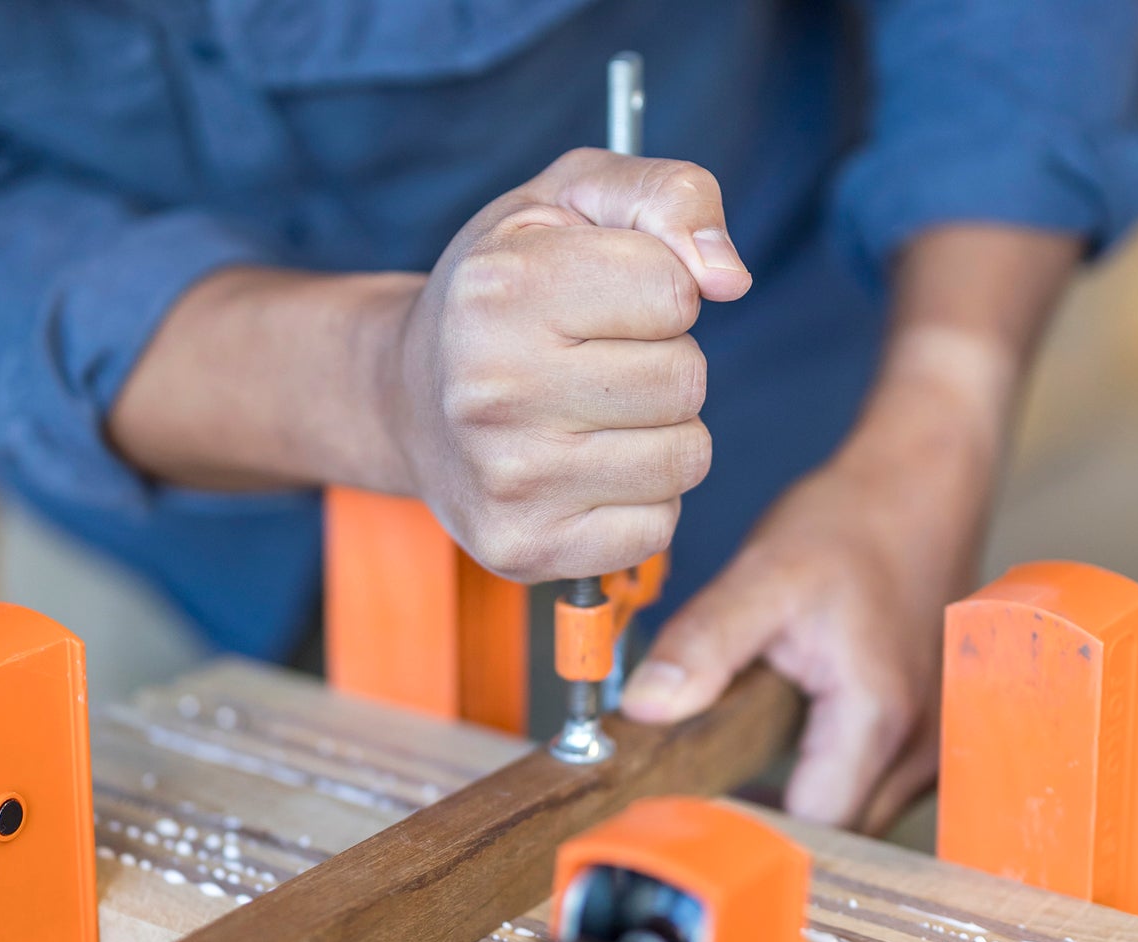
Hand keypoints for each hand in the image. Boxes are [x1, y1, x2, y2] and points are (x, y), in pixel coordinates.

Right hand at [383, 148, 750, 581]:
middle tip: (599, 363)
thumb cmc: (508, 292)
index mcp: (500, 290)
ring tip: (598, 417)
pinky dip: (642, 502)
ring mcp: (508, 481)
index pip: (675, 292)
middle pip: (686, 380)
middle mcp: (492, 391)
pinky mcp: (526, 548)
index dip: (662, 290)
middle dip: (664, 364)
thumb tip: (729, 277)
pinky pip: (657, 528)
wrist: (407, 400)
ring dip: (663, 435)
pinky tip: (589, 474)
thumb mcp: (572, 200)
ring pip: (684, 459)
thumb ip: (669, 195)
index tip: (605, 298)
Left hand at [620, 338, 1001, 831]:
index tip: (694, 806)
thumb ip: (703, 644)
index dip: (749, 826)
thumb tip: (642, 709)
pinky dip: (828, 776)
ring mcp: (935, 745)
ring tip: (747, 753)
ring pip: (858, 816)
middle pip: (838, 834)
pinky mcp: (929, 735)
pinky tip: (789, 741)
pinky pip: (872, 785)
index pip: (812, 827)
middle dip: (772, 821)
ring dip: (802, 799)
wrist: (923, 484)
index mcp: (879, 718)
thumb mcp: (764, 575)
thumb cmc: (854, 523)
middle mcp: (923, 747)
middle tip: (706, 782)